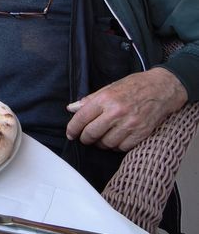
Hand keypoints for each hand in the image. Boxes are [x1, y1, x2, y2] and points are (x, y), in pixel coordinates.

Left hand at [66, 68, 187, 151]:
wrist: (161, 89)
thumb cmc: (135, 86)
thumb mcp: (109, 87)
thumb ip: (89, 100)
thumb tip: (72, 108)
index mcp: (105, 99)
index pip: (81, 118)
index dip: (72, 129)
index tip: (70, 134)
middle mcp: (116, 112)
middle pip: (91, 134)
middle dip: (85, 138)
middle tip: (85, 137)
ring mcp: (129, 124)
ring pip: (106, 143)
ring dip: (101, 143)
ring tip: (102, 136)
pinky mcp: (140, 134)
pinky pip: (121, 147)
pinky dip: (116, 146)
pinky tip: (116, 138)